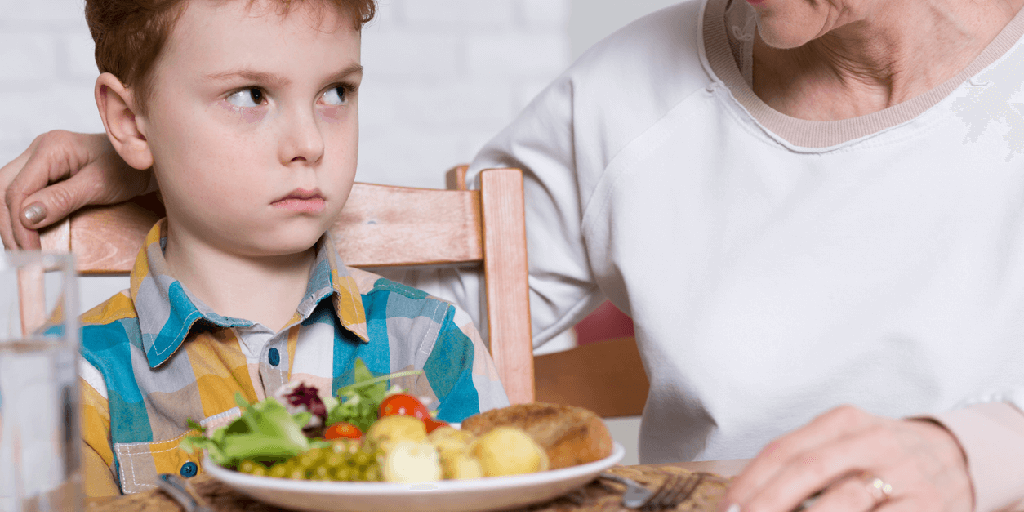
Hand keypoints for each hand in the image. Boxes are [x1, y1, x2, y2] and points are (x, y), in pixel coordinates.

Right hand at [0, 131, 154, 248]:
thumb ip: (63, 199)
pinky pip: (23, 194)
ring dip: (11, 222)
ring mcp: (41, 160)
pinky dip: (21, 216)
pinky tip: (29, 235)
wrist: (148, 162)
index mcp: (50, 148)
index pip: (17, 190)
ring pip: (9, 192)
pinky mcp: (46, 173)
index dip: (18, 224)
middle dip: (8, 225)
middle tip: (23, 255)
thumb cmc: (131, 169)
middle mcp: (40, 150)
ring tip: (24, 251)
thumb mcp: (100, 186)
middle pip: (4, 189)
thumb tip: (27, 216)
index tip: (30, 251)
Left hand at [719, 405, 973, 511]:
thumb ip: (802, 462)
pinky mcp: (928, 509)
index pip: (785, 450)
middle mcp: (874, 442)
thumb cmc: (883, 455)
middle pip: (808, 472)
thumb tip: (746, 497)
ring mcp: (904, 476)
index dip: (750, 482)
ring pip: (843, 502)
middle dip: (768, 503)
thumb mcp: (846, 442)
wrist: (960, 457)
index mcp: (845, 421)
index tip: (728, 508)